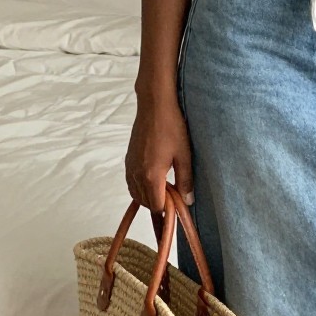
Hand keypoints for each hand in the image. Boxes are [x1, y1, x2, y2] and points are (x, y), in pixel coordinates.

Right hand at [125, 93, 194, 211]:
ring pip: (136, 194)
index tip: (178, 209)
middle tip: (174, 200)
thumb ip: (185, 180)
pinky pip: (131, 182)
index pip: (156, 205)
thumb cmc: (171, 126)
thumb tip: (187, 200)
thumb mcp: (184, 155)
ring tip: (165, 191)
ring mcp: (130, 166)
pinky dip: (140, 188)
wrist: (154, 105)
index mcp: (150, 175)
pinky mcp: (128, 159)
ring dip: (149, 198)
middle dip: (159, 205)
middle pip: (144, 202)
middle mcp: (136, 174)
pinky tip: (153, 182)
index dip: (168, 211)